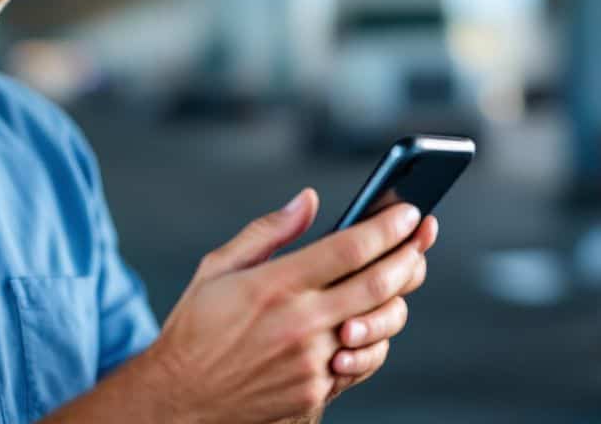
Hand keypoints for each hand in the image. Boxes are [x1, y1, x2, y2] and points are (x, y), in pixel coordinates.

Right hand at [139, 189, 434, 423]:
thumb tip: (307, 200)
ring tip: (399, 279)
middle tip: (420, 238)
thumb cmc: (196, 329)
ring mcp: (312, 362)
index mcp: (274, 286)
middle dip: (409, 256)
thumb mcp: (218, 268)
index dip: (386, 227)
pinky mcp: (316, 391)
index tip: (407, 213)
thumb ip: (268, 232)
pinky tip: (368, 320)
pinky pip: (363, 362)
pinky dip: (373, 338)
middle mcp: (299, 324)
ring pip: (378, 326)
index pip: (349, 249)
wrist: (180, 399)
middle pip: (377, 285)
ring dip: (397, 300)